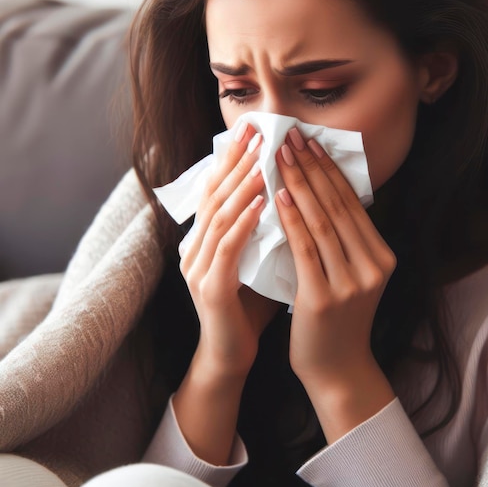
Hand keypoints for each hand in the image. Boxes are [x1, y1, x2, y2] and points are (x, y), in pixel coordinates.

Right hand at [179, 123, 278, 379]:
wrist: (231, 355)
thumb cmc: (248, 309)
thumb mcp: (256, 263)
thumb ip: (264, 234)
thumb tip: (292, 198)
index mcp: (205, 240)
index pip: (218, 191)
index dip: (233, 159)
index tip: (253, 131)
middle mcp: (195, 248)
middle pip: (215, 195)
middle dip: (236, 161)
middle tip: (255, 131)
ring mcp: (198, 268)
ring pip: (219, 215)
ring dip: (242, 185)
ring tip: (263, 158)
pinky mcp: (209, 288)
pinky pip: (227, 247)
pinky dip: (245, 221)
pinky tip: (263, 202)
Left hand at [275, 128, 396, 441]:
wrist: (336, 370)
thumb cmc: (337, 322)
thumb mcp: (350, 278)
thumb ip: (343, 243)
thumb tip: (319, 196)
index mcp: (381, 258)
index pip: (351, 204)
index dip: (329, 170)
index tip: (309, 142)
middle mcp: (372, 266)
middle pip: (337, 206)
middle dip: (312, 167)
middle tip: (291, 137)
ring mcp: (351, 282)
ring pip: (322, 222)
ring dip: (299, 183)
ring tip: (280, 155)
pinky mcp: (324, 297)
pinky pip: (305, 248)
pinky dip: (291, 219)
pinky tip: (278, 195)